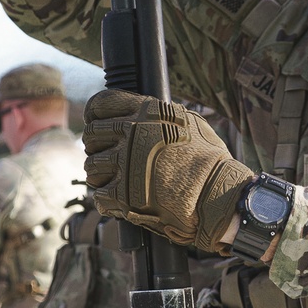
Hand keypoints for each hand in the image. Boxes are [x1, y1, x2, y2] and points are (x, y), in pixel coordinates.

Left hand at [83, 90, 254, 251]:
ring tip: (118, 182)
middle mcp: (130, 133)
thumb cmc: (210, 160)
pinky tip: (121, 202)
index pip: (100, 105)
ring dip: (102, 176)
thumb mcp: (190, 123)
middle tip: (111, 158)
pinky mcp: (122, 194)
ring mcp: (124, 163)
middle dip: (98, 148)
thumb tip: (146, 114)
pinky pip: (100, 196)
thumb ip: (161, 116)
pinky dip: (109, 202)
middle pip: (91, 136)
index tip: (98, 125)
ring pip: (91, 167)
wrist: (216, 195)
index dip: (95, 116)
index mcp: (145, 112)